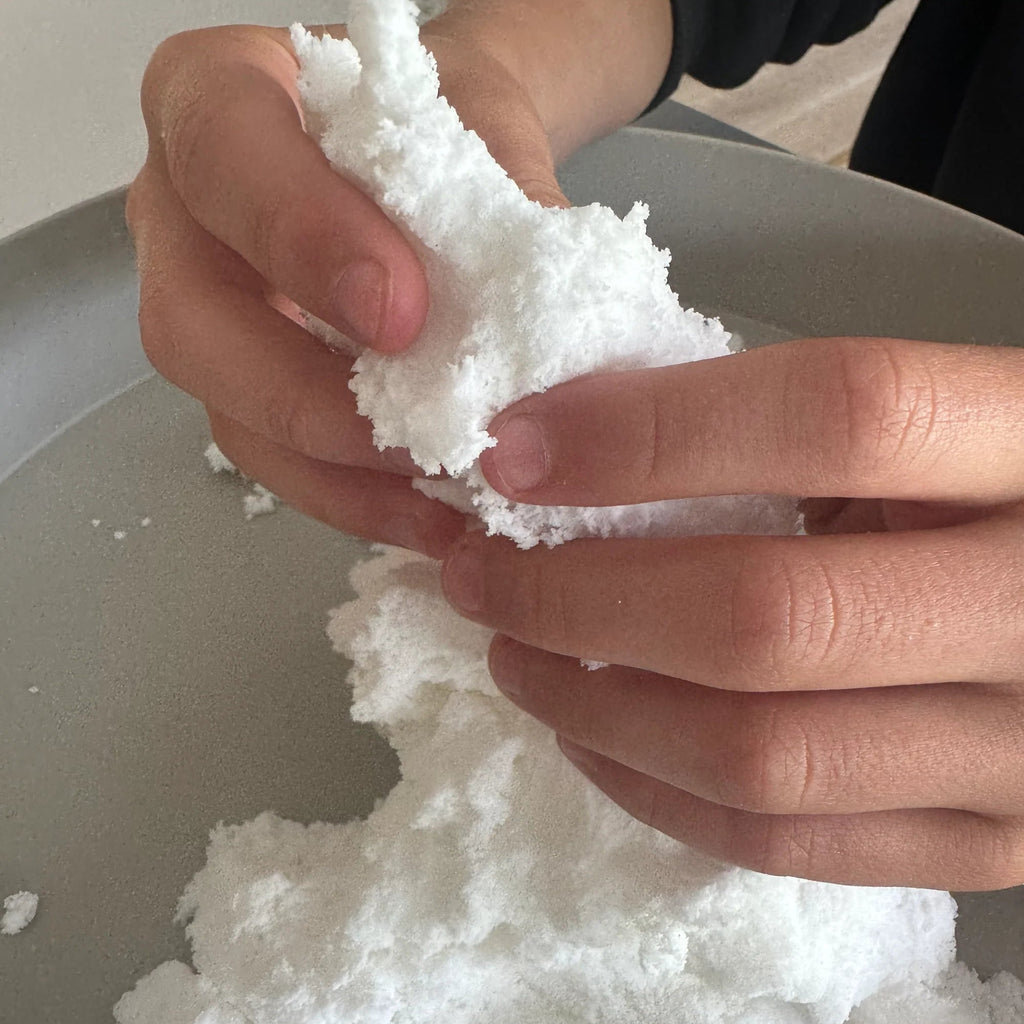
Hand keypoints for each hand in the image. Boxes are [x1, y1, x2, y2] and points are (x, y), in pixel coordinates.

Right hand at [126, 21, 564, 556]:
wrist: (437, 154)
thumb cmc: (442, 118)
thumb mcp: (477, 123)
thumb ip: (496, 199)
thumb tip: (551, 335)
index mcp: (219, 95)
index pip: (222, 152)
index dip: (300, 238)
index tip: (399, 313)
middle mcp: (185, 212)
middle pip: (190, 321)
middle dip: (307, 394)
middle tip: (421, 434)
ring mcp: (209, 310)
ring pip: (229, 414)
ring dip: (341, 474)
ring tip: (446, 505)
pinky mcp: (246, 386)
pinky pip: (277, 460)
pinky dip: (356, 498)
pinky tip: (435, 517)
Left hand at [442, 336, 1023, 888]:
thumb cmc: (994, 494)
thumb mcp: (929, 422)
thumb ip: (777, 422)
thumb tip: (569, 441)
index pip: (837, 416)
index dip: (651, 432)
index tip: (518, 451)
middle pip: (768, 614)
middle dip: (580, 595)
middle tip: (486, 574)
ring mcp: (1023, 749)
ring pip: (759, 754)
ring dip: (594, 703)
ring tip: (518, 655)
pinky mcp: (988, 841)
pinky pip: (787, 840)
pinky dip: (657, 789)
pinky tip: (594, 735)